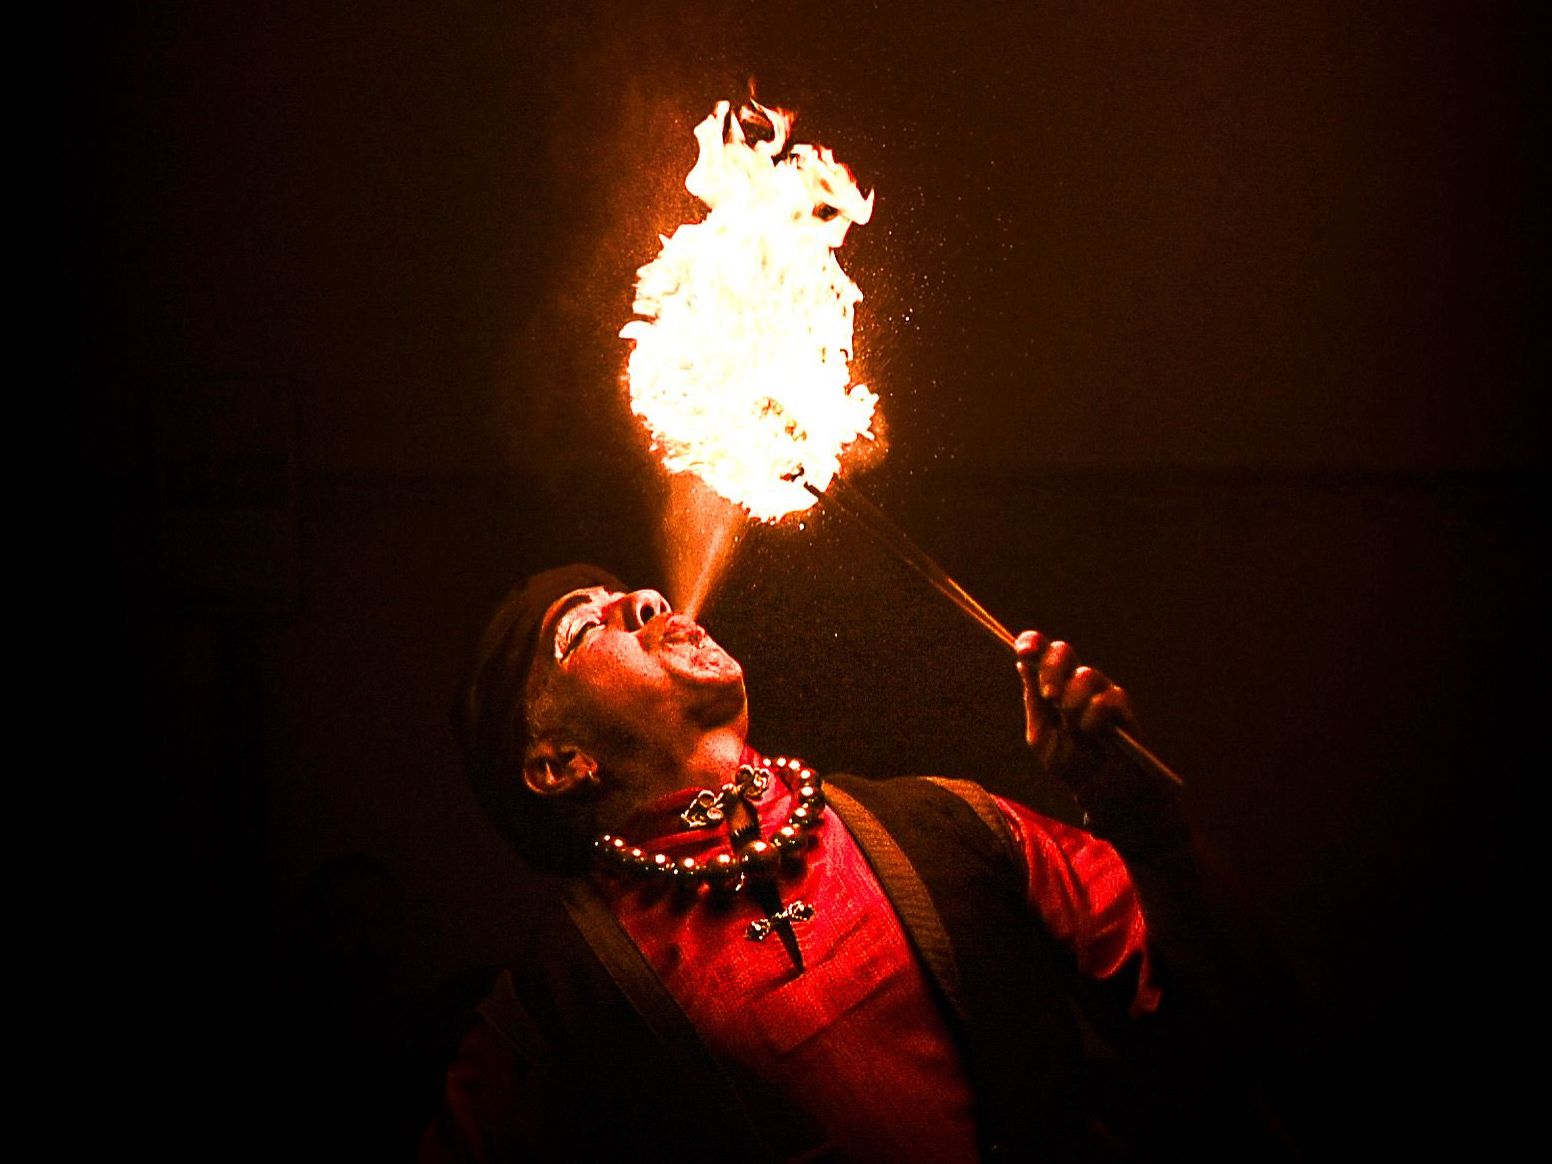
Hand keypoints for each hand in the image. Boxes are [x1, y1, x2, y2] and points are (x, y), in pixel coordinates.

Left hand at [1016, 630, 1136, 790]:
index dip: (1032, 643)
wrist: (1100, 790)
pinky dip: (1094, 718)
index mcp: (1052, 685)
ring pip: (1085, 675)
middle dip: (1052, 670)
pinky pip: (1106, 700)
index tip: (1024, 652)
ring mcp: (1100, 689)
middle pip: (1063, 651)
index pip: (1041, 653)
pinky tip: (1093, 733)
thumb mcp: (1042, 735)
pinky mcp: (1122, 705)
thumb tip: (1022, 666)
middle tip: (1050, 697)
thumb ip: (1034, 701)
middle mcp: (1075, 681)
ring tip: (1075, 728)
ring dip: (1074, 704)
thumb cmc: (1070, 762)